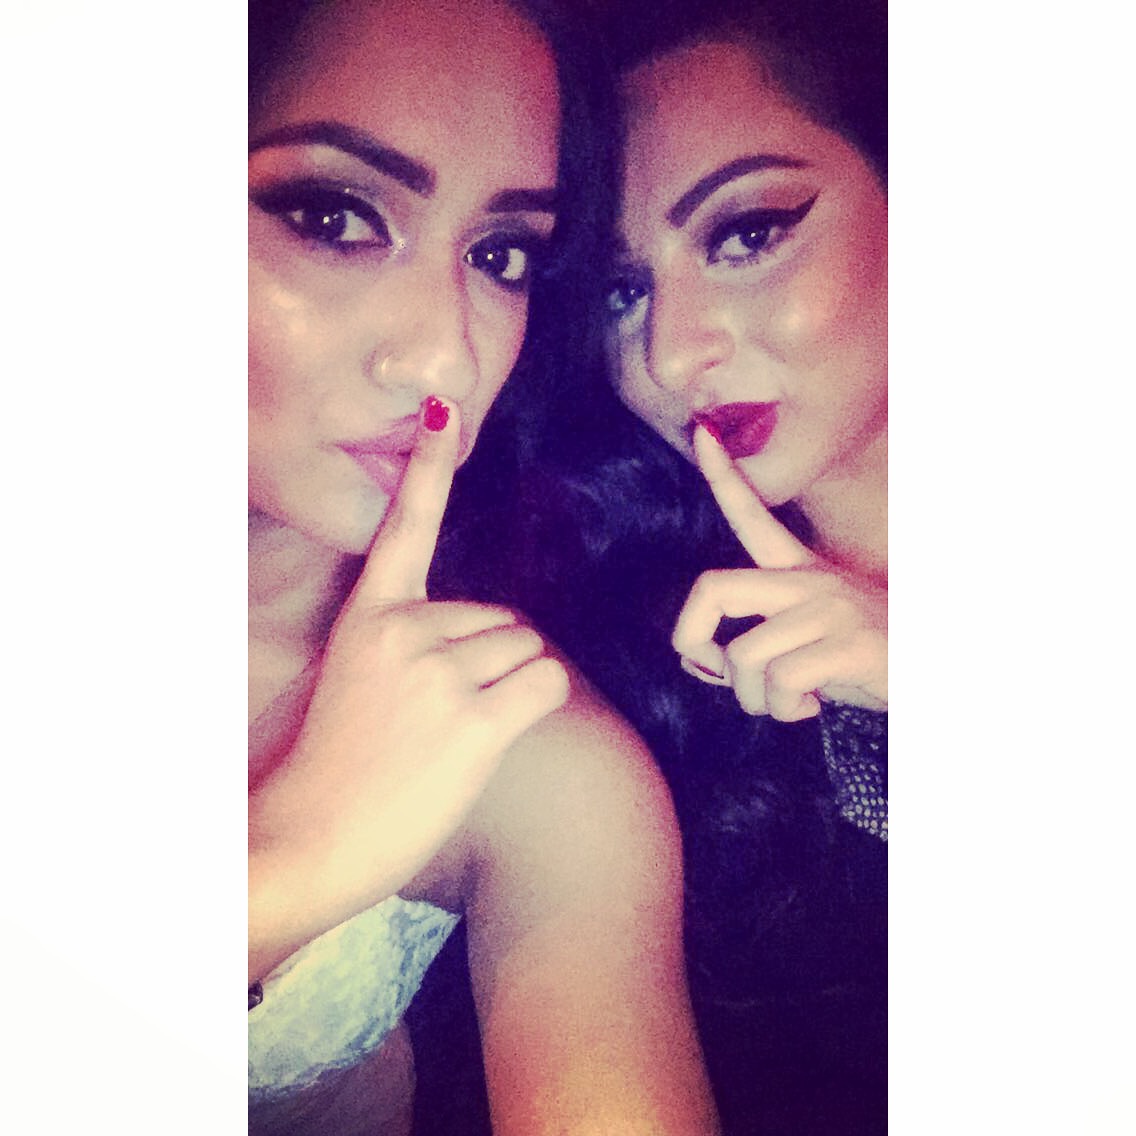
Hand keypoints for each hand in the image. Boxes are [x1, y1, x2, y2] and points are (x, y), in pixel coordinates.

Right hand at [250, 397, 568, 960]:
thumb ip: (411, 642)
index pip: (406, 527)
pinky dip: (535, 703)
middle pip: (503, 617)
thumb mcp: (355, 680)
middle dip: (491, 659)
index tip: (443, 408)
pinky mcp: (475, 721)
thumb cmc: (336, 765)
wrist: (311, 838)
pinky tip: (493, 735)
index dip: (428, 466)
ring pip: (527, 648)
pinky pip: (545, 684)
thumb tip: (492, 631)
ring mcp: (441, 675)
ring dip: (511, 684)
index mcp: (370, 616)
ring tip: (454, 731)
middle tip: (441, 714)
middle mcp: (406, 631)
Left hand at [672, 424, 886, 721]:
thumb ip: (762, 648)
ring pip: (744, 655)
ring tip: (789, 704)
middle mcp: (813, 581)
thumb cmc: (874, 663)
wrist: (944, 673)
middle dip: (690, 636)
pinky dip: (785, 709)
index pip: (754, 517)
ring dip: (754, 699)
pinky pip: (781, 680)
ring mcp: (832, 608)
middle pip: (714, 587)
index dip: (723, 478)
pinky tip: (813, 708)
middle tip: (711, 670)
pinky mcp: (852, 642)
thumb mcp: (814, 644)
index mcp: (804, 571)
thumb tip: (704, 664)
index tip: (699, 432)